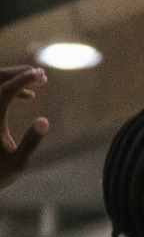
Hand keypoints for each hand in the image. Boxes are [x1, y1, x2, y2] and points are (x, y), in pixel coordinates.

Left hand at [0, 66, 48, 192]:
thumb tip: (45, 121)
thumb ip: (31, 142)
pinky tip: (28, 96)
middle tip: (41, 74)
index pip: (5, 90)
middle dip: (18, 74)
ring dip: (15, 80)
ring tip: (37, 83)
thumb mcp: (18, 163)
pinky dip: (10, 90)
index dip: (23, 80)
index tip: (41, 75)